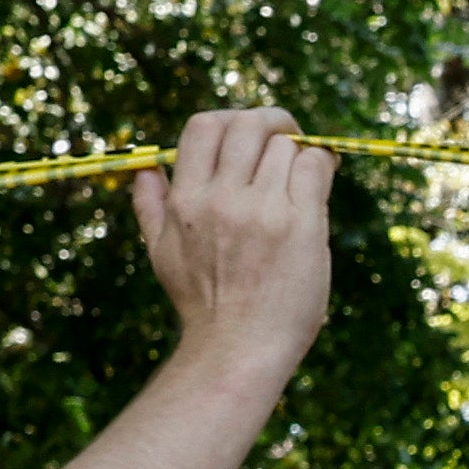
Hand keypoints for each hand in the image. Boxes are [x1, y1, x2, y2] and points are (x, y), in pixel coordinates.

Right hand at [129, 104, 339, 369]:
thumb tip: (145, 169)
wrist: (238, 350)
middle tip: (288, 136)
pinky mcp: (301, 225)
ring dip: (299, 151)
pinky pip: (315, 168)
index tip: (249, 135)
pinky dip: (322, 164)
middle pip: (248, 125)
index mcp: (186, 201)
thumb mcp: (161, 254)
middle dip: (273, 122)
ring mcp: (262, 211)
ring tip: (306, 169)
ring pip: (286, 147)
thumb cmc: (203, 306)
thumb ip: (150, 208)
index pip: (204, 126)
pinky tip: (323, 176)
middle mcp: (221, 200)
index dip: (231, 119)